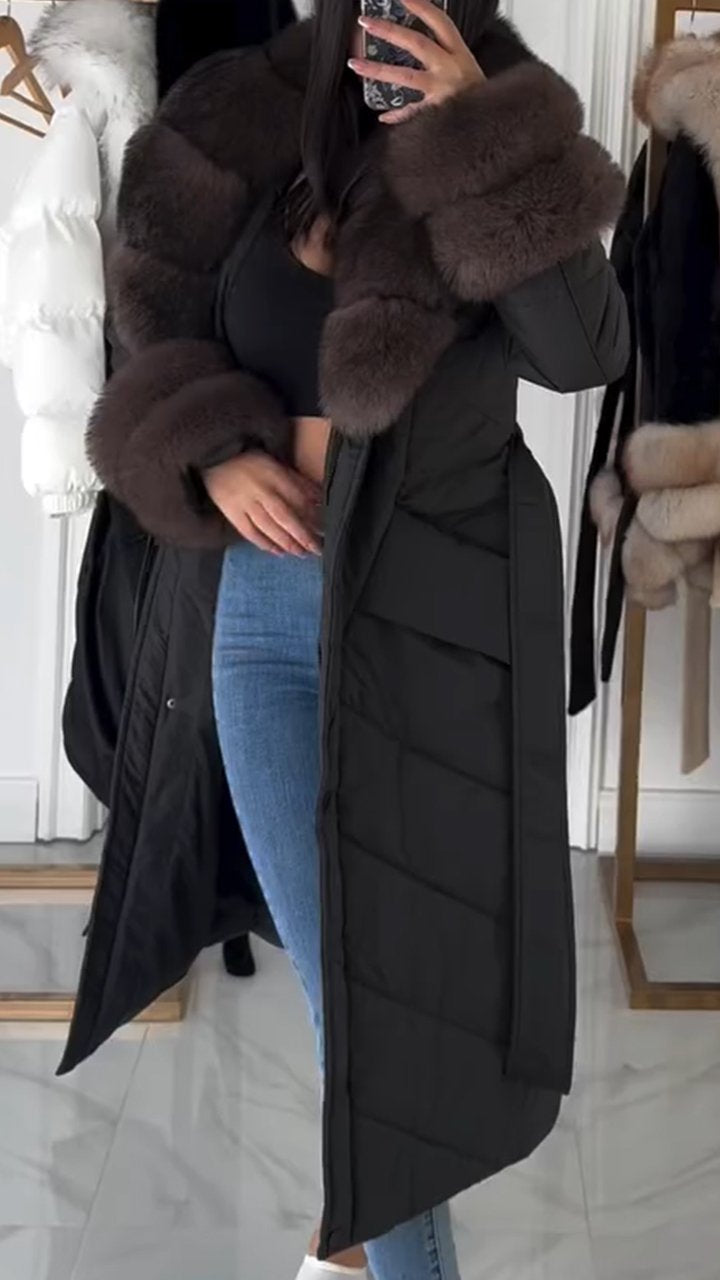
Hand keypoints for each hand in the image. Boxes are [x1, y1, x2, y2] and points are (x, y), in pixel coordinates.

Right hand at [204, 452, 322, 555]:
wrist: (215, 459)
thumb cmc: (251, 462)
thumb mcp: (277, 464)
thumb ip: (298, 482)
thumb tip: (319, 499)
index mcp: (274, 475)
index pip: (297, 498)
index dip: (311, 516)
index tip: (324, 529)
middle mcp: (260, 490)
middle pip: (285, 516)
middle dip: (302, 534)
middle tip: (317, 549)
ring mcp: (244, 502)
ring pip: (268, 526)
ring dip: (286, 542)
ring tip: (301, 553)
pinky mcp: (231, 512)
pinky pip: (249, 532)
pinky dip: (264, 543)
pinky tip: (278, 552)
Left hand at [350, 0, 484, 123]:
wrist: (493, 122)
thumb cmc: (476, 96)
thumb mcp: (466, 67)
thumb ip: (444, 53)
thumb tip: (414, 41)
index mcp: (459, 52)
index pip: (439, 21)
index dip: (420, 6)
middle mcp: (451, 67)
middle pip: (417, 43)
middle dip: (389, 31)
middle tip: (365, 22)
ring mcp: (443, 90)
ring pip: (406, 76)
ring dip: (378, 69)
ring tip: (356, 64)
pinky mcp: (438, 112)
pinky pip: (411, 112)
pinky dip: (396, 114)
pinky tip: (383, 115)